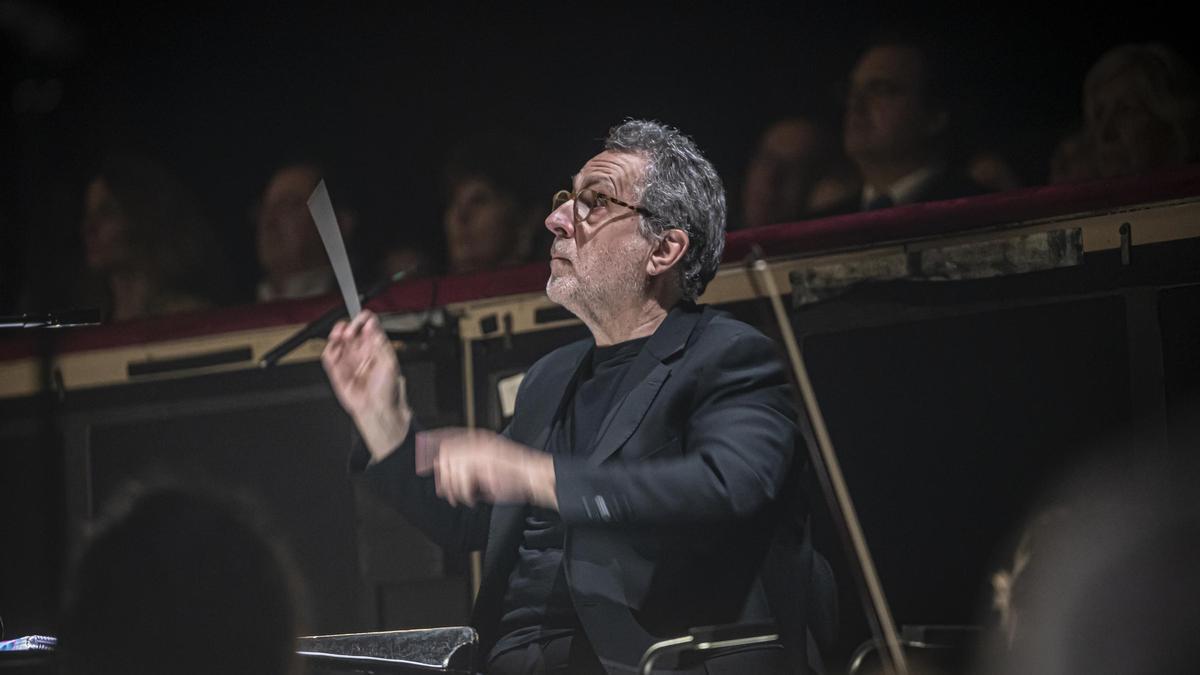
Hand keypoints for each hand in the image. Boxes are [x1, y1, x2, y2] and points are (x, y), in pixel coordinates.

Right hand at [321, 310, 411, 460]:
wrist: (376, 409)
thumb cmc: (387, 390)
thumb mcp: (389, 362)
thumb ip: (379, 342)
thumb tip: (371, 324)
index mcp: (375, 347)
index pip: (368, 326)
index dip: (363, 320)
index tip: (362, 320)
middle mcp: (361, 351)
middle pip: (351, 329)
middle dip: (349, 326)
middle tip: (350, 330)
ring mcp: (349, 359)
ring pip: (338, 340)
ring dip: (336, 333)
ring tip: (339, 334)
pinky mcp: (337, 370)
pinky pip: (330, 356)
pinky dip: (329, 349)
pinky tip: (333, 347)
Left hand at [416, 429, 556, 508]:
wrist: (534, 476)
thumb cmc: (513, 476)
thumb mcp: (486, 467)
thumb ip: (465, 466)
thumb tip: (440, 470)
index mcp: (479, 439)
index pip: (447, 439)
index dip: (433, 447)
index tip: (426, 462)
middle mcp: (478, 441)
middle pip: (445, 456)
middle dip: (443, 477)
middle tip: (447, 494)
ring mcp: (481, 451)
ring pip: (452, 470)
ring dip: (454, 489)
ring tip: (462, 500)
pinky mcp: (485, 463)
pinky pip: (463, 481)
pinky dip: (465, 494)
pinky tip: (471, 500)